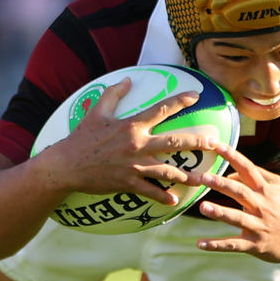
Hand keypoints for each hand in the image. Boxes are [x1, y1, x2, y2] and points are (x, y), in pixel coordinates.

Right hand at [34, 79, 220, 205]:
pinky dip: (163, 197)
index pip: (160, 109)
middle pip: (174, 142)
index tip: (196, 95)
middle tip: (214, 143)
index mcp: (131, 126)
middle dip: (197, 142)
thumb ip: (113, 94)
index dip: (179, 101)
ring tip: (204, 179)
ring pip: (168, 172)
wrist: (65, 166)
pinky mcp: (127, 183)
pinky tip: (174, 201)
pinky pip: (150, 192)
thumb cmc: (80, 138)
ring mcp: (134, 166)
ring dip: (188, 176)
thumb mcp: (96, 112)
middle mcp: (137, 145)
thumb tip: (127, 79)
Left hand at [192, 144, 279, 263]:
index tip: (216, 145)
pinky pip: (234, 244)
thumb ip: (258, 175)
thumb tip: (231, 171)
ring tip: (202, 207)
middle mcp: (262, 206)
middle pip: (240, 192)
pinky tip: (200, 243)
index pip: (248, 169)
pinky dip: (217, 245)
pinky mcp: (255, 245)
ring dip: (219, 212)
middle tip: (203, 177)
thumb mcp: (279, 187)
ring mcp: (259, 226)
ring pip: (237, 218)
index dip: (233, 156)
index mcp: (266, 190)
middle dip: (222, 184)